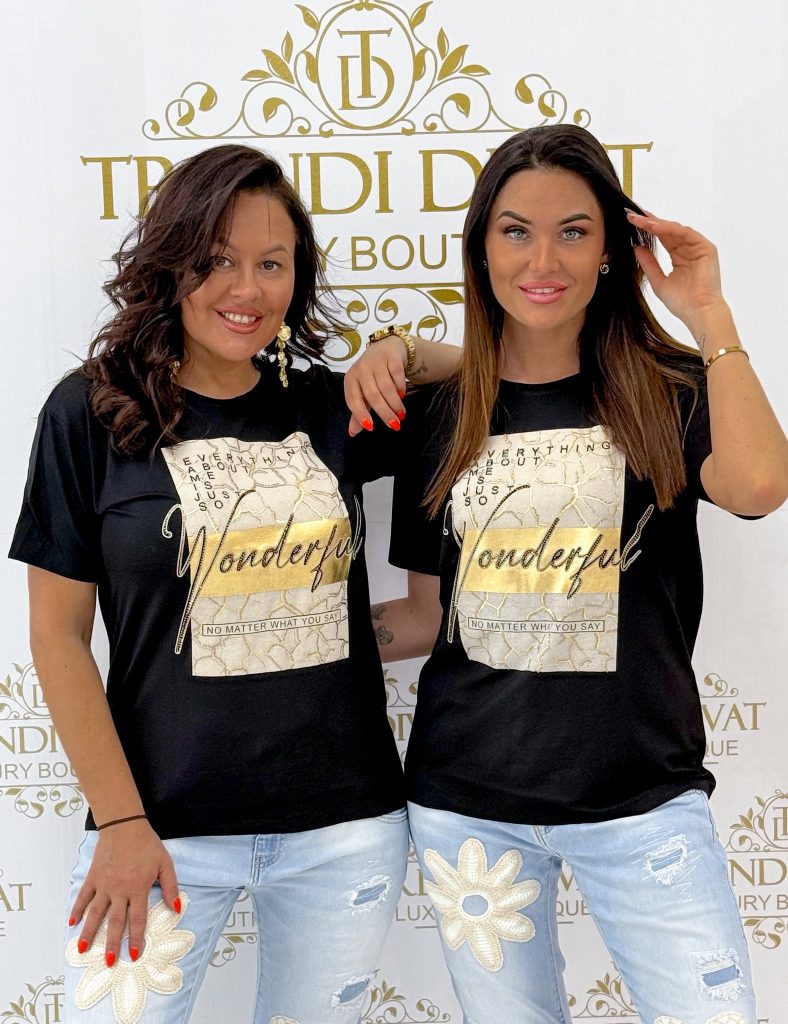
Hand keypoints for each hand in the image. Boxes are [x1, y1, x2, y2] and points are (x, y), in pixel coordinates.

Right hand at [70, 819, 178, 964]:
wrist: (124, 825)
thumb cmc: (147, 844)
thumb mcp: (165, 863)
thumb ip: (170, 886)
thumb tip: (177, 908)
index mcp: (138, 889)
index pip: (138, 919)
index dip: (136, 938)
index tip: (133, 955)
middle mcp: (119, 891)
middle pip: (115, 922)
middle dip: (112, 943)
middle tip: (109, 962)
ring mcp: (103, 885)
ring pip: (95, 913)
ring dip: (89, 932)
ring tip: (83, 950)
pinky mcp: (93, 877)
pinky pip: (84, 896)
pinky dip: (77, 909)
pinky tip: (72, 922)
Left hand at [344, 336, 406, 435]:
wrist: (385, 347)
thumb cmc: (371, 375)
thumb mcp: (362, 391)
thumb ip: (358, 412)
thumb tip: (353, 433)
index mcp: (350, 379)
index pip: (352, 399)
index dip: (360, 414)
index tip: (370, 427)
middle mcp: (361, 369)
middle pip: (372, 395)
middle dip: (385, 412)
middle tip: (395, 425)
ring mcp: (376, 361)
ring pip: (386, 387)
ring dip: (395, 404)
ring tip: (401, 414)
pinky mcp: (391, 357)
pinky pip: (397, 376)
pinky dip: (400, 388)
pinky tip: (402, 396)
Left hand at [627, 211, 725, 332]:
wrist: (697, 312)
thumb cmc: (681, 302)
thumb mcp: (658, 280)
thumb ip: (649, 263)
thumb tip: (636, 247)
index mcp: (679, 257)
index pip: (662, 238)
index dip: (647, 229)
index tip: (631, 221)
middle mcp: (689, 249)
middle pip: (667, 231)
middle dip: (649, 222)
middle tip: (631, 214)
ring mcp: (698, 248)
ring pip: (675, 229)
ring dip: (656, 223)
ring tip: (639, 220)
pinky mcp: (706, 248)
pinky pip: (685, 233)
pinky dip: (669, 228)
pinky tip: (654, 226)